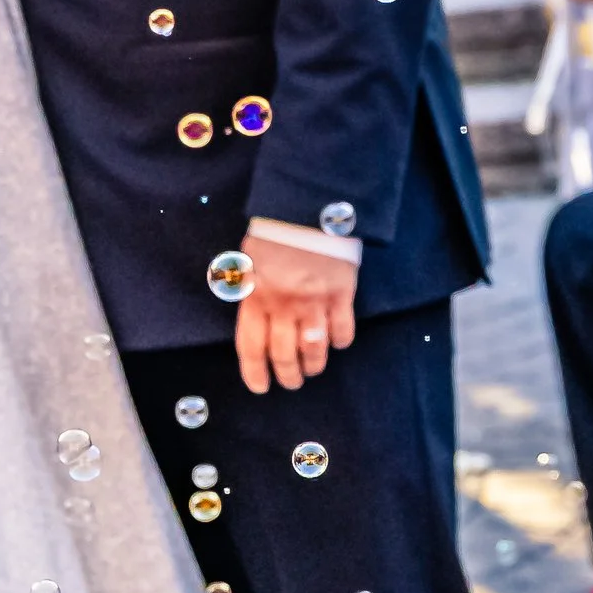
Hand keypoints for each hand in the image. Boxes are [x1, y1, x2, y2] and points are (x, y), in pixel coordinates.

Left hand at [236, 229, 357, 393]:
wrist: (308, 205)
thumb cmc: (275, 230)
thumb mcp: (249, 259)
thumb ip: (250, 289)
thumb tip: (251, 314)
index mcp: (255, 296)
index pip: (251, 347)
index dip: (255, 372)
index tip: (261, 387)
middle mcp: (283, 305)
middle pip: (284, 355)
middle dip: (288, 375)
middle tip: (291, 381)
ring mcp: (314, 302)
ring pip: (314, 350)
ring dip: (314, 365)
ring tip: (313, 369)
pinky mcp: (341, 295)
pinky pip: (343, 331)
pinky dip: (341, 342)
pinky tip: (337, 342)